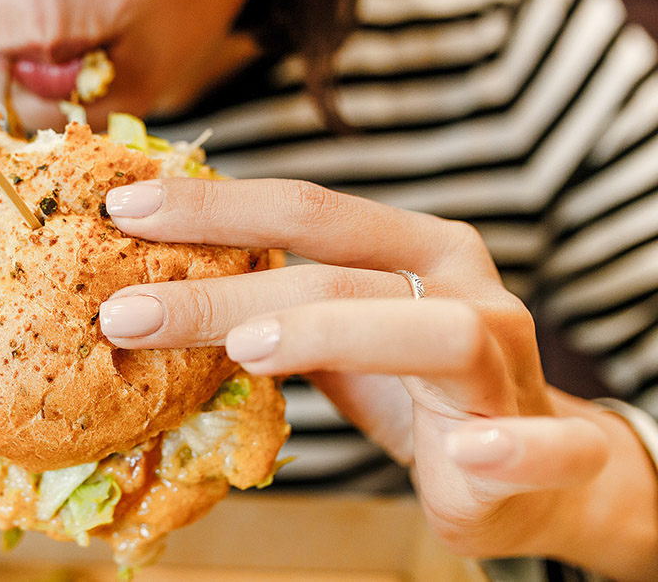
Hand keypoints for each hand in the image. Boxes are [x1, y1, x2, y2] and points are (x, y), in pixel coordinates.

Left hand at [97, 178, 657, 580]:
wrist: (531, 468)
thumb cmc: (414, 386)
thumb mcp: (336, 338)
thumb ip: (273, 308)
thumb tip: (152, 289)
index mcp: (416, 247)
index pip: (307, 210)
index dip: (216, 207)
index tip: (123, 211)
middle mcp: (465, 287)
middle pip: (339, 274)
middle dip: (225, 291)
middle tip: (128, 313)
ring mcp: (508, 361)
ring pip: (436, 333)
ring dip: (336, 335)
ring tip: (247, 352)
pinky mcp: (550, 442)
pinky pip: (545, 444)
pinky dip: (511, 449)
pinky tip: (467, 453)